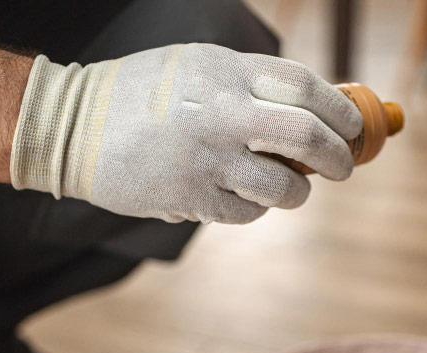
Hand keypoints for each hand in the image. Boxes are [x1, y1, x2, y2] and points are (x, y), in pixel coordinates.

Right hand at [10, 43, 362, 223]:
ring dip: (298, 191)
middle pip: (309, 135)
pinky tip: (239, 196)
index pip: (307, 86)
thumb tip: (318, 109)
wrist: (71, 125)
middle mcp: (222, 111)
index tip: (356, 127)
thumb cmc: (142, 94)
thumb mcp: (198, 65)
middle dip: (340, 157)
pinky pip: (249, 213)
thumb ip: (252, 83)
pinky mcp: (191, 197)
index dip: (343, 110)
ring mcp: (207, 157)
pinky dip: (255, 208)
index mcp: (227, 71)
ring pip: (286, 186)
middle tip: (343, 166)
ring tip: (290, 185)